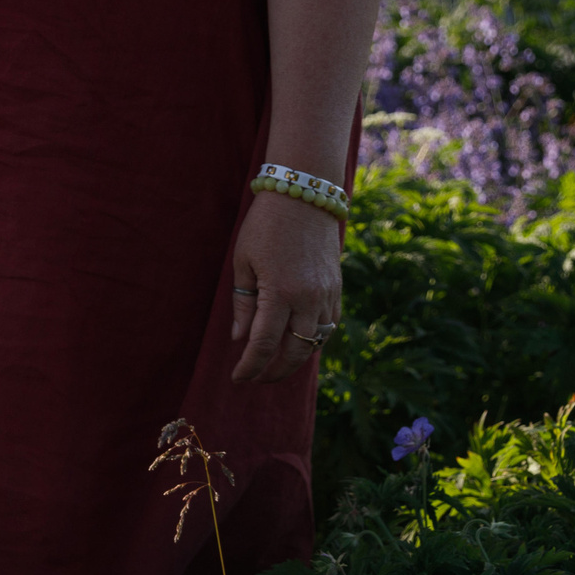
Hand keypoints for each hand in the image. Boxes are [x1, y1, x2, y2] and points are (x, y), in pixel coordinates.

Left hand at [228, 190, 341, 383]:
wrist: (304, 196)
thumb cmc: (264, 226)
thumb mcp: (243, 262)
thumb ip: (243, 303)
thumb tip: (240, 340)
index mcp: (279, 293)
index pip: (263, 345)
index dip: (250, 366)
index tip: (237, 378)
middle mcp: (308, 299)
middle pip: (294, 352)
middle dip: (274, 371)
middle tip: (256, 378)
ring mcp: (327, 295)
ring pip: (315, 342)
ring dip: (296, 359)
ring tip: (275, 365)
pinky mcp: (337, 288)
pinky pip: (329, 326)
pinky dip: (314, 339)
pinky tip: (299, 342)